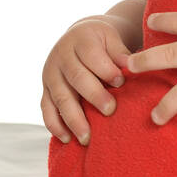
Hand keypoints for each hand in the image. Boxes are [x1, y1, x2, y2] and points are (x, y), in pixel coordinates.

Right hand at [41, 17, 132, 144]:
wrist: (77, 38)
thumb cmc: (100, 42)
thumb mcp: (110, 38)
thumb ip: (119, 52)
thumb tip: (130, 65)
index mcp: (80, 39)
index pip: (91, 54)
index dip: (105, 69)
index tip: (121, 82)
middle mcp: (61, 56)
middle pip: (76, 77)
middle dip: (93, 95)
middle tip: (110, 110)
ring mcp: (50, 74)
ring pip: (60, 97)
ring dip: (74, 118)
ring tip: (88, 137)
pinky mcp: (45, 90)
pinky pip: (46, 109)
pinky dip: (55, 125)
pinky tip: (67, 139)